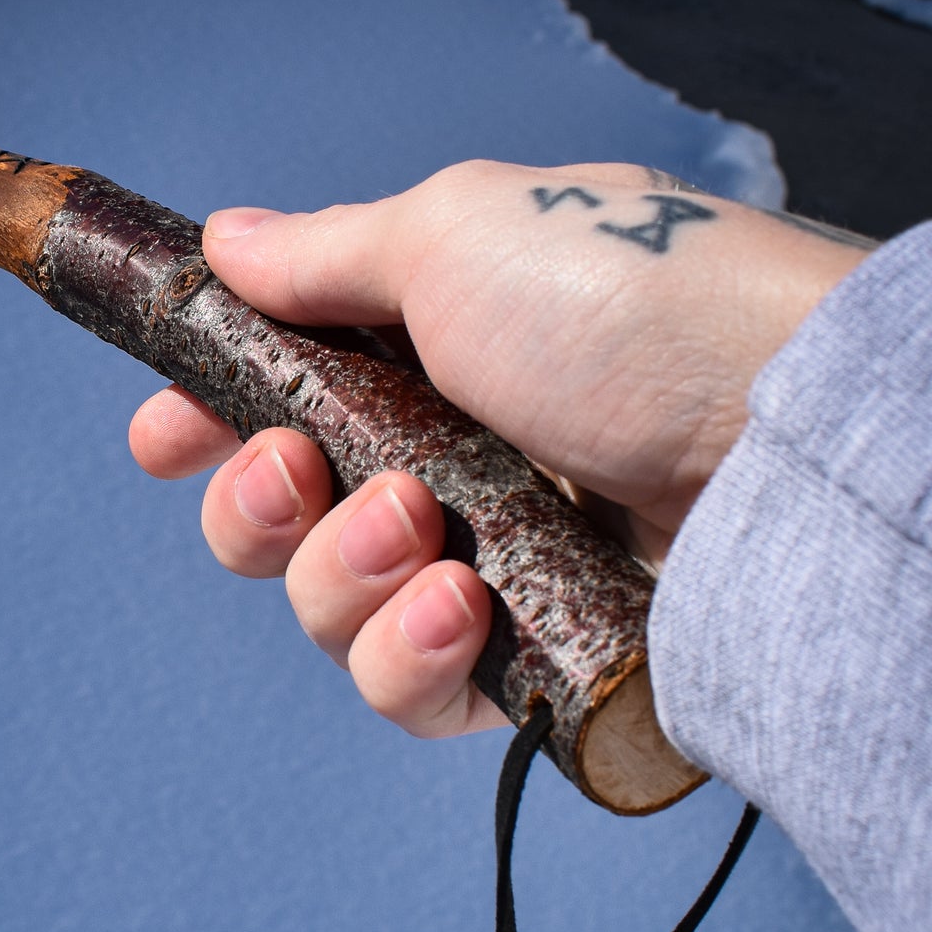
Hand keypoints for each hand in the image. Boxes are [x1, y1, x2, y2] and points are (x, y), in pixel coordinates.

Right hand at [128, 161, 871, 737]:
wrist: (769, 432)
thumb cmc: (626, 307)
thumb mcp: (456, 238)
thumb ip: (325, 256)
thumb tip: (229, 239)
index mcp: (411, 363)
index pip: (271, 408)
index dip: (203, 428)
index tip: (163, 437)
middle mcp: (433, 469)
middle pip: (273, 527)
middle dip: (257, 508)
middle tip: (301, 471)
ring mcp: (473, 568)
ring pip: (326, 615)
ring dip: (343, 575)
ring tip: (424, 528)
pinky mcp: (517, 662)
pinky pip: (406, 693)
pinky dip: (408, 656)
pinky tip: (463, 607)